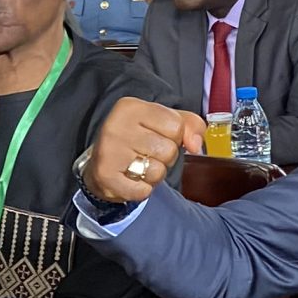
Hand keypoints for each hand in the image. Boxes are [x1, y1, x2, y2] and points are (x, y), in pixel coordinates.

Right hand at [82, 96, 202, 204]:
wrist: (101, 163)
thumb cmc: (137, 139)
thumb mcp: (163, 122)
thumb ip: (189, 125)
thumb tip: (195, 145)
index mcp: (131, 107)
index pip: (176, 125)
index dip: (175, 137)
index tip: (159, 136)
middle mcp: (116, 125)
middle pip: (168, 149)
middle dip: (165, 158)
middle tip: (147, 154)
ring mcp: (108, 151)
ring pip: (157, 171)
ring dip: (154, 175)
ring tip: (139, 167)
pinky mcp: (105, 176)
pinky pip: (142, 191)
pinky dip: (142, 190)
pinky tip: (131, 180)